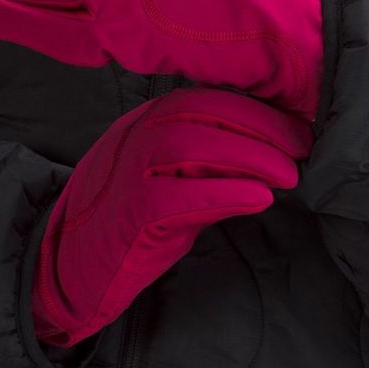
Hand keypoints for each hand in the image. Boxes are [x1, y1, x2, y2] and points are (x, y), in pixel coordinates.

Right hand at [30, 85, 312, 347]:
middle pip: (203, 113)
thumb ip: (209, 166)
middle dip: (262, 128)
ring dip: (249, 156)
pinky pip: (175, 194)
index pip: (207, 99)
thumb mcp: (172, 185)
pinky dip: (223, 192)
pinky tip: (257, 198)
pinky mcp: (127, 212)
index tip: (298, 129)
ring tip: (287, 175)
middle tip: (301, 149)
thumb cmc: (127, 226)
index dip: (257, 111)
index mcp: (147, 123)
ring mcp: (127, 170)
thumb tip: (270, 158)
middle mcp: (135, 136)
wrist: (67, 268)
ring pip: (191, 144)